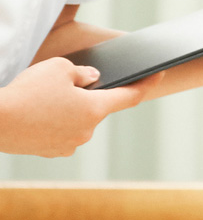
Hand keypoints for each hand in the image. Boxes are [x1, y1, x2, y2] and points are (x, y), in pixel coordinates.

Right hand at [0, 58, 153, 156]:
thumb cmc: (26, 92)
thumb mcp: (58, 67)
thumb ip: (82, 72)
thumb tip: (92, 79)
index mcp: (95, 109)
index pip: (130, 97)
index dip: (147, 84)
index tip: (160, 74)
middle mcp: (87, 131)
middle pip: (97, 108)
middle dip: (87, 95)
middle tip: (63, 83)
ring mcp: (69, 145)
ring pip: (77, 120)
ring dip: (69, 109)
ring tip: (43, 99)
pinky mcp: (51, 152)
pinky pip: (61, 132)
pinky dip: (55, 121)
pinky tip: (37, 113)